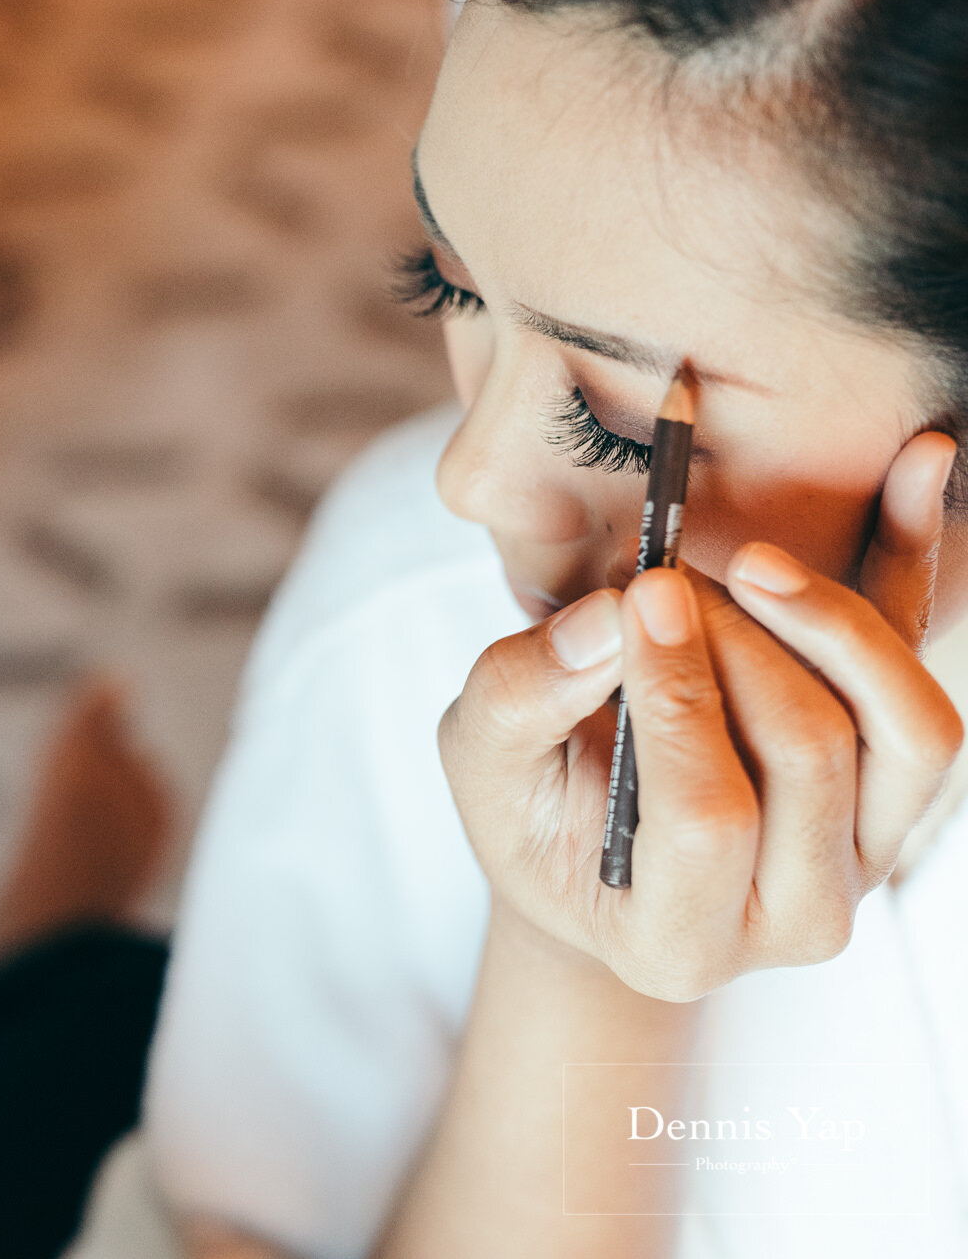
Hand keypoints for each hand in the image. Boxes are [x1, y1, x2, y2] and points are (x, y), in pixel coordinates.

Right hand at [440, 433, 964, 1000]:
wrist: (600, 847)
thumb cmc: (533, 809)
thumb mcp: (483, 761)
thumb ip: (521, 696)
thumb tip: (610, 616)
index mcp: (675, 940)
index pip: (707, 817)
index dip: (677, 698)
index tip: (636, 598)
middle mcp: (794, 920)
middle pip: (812, 758)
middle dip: (737, 645)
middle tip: (665, 581)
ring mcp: (866, 864)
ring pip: (909, 733)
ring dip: (834, 623)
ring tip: (751, 564)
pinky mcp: (902, 797)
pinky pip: (931, 683)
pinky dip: (922, 573)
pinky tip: (923, 467)